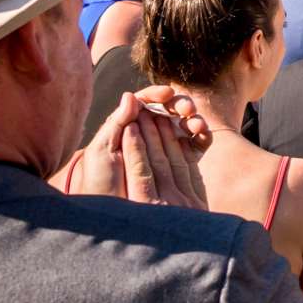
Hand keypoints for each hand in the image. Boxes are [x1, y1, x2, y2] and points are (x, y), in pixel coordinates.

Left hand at [71, 88, 211, 206]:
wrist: (111, 209)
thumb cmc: (100, 180)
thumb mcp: (102, 150)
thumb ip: (116, 123)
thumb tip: (130, 95)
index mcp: (128, 124)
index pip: (145, 101)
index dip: (157, 95)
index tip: (167, 94)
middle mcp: (149, 131)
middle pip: (168, 109)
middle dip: (179, 105)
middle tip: (187, 109)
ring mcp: (165, 145)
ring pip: (183, 123)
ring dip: (192, 119)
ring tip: (197, 124)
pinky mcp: (179, 160)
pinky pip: (193, 144)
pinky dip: (201, 136)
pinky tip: (203, 134)